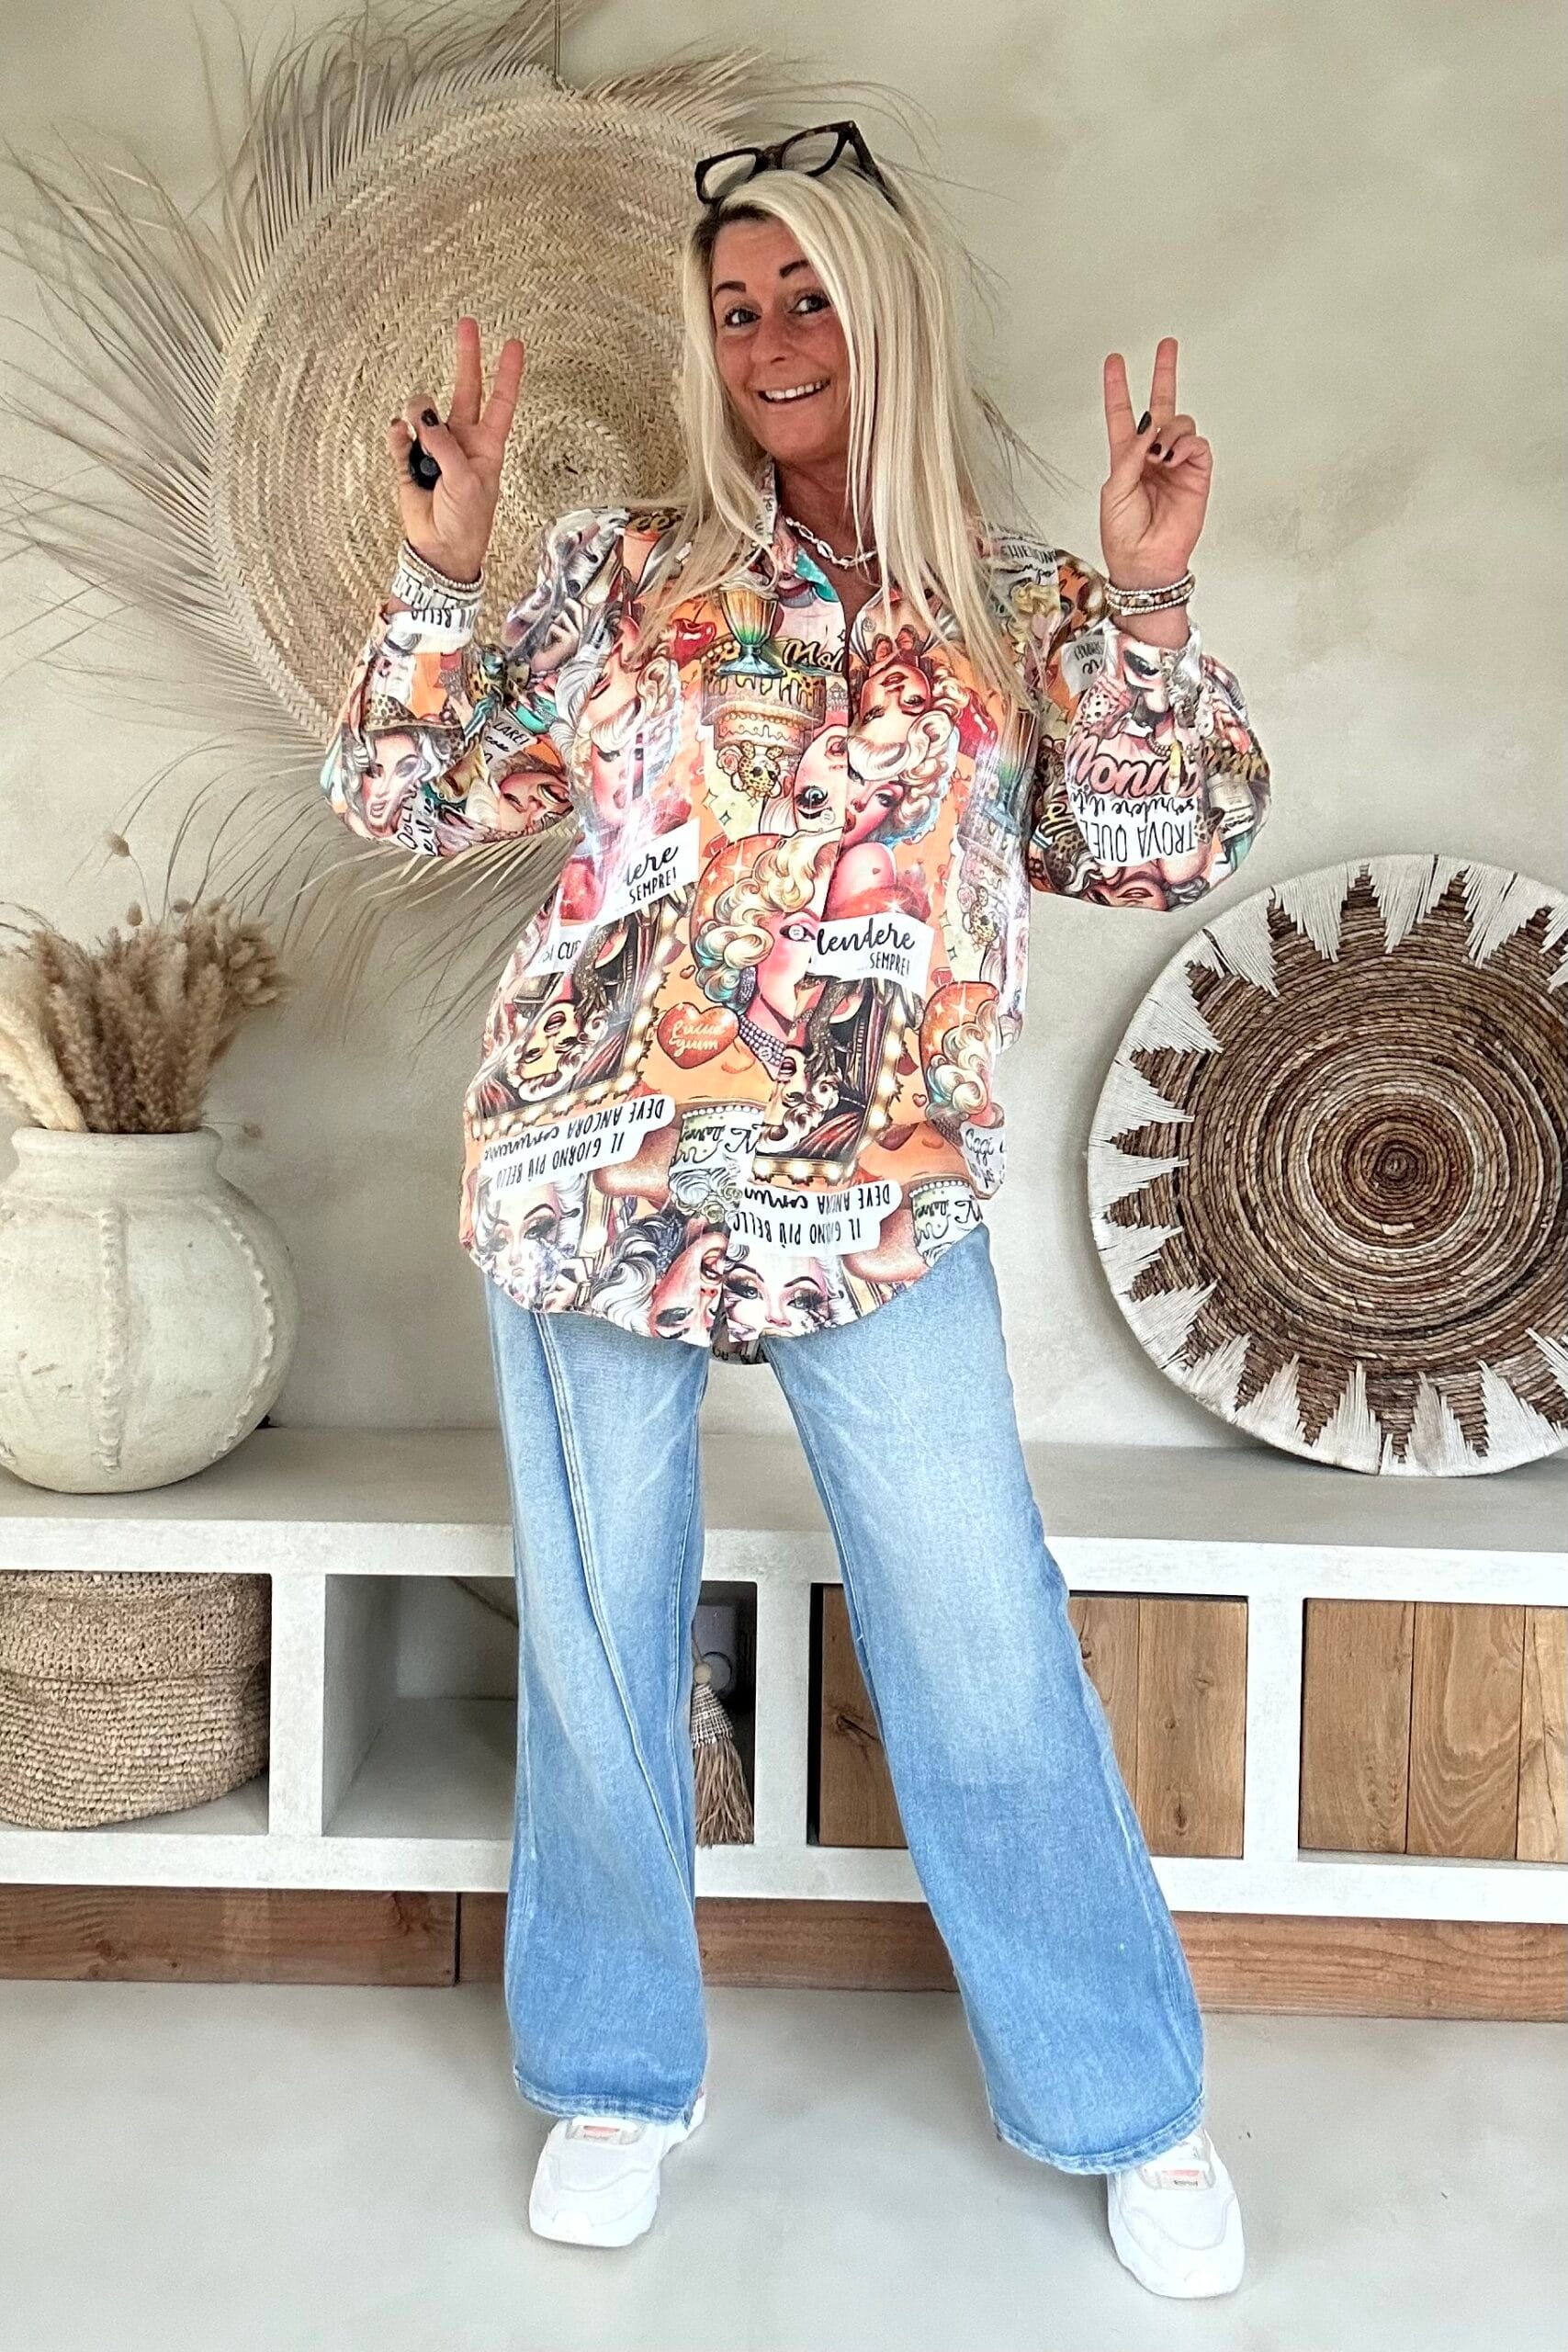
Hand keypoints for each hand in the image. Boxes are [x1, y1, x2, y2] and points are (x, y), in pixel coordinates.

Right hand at [389, 316, 524, 580]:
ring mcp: (435, 446)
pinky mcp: (409, 458)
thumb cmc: (465, 522)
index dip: (508, 373)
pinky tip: (400, 436)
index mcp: (487, 446)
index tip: (513, 344)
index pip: (501, 401)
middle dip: (466, 356)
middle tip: (466, 323)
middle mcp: (462, 439)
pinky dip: (398, 435)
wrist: (439, 549)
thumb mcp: (467, 482)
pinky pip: (400, 434)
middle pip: (465, 388)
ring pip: (423, 409)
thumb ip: (446, 445)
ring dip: (420, 416)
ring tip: (421, 438)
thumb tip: (423, 416)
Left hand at [1099, 336, 1211, 590]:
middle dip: (1164, 374)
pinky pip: (1196, 445)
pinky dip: (1185, 445)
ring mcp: (1176, 463)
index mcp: (1127, 458)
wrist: (1145, 562)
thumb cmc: (1123, 534)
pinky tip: (1173, 458)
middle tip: (1167, 345)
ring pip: (1180, 424)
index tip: (1114, 362)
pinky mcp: (1197, 474)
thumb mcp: (1114, 490)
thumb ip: (1130, 455)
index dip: (1117, 388)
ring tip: (1161, 456)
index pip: (1122, 415)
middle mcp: (1152, 455)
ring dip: (1170, 431)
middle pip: (1160, 406)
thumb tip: (1150, 430)